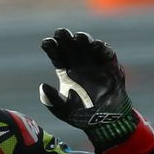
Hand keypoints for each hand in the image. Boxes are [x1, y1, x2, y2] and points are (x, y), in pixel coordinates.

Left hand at [37, 28, 136, 146]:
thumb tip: (42, 86)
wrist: (106, 122)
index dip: (52, 47)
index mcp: (66, 71)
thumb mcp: (64, 110)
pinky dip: (102, 48)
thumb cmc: (83, 116)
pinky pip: (106, 54)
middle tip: (61, 32)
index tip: (47, 42)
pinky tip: (96, 45)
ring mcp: (95, 63)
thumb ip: (52, 100)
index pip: (57, 55)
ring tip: (79, 37)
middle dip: (66, 38)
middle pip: (71, 46)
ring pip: (88, 46)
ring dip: (84, 39)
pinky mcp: (110, 66)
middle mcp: (80, 64)